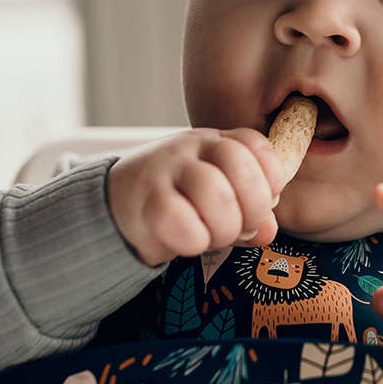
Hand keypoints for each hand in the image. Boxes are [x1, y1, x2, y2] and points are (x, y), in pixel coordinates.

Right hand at [106, 128, 285, 265]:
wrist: (112, 208)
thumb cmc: (175, 203)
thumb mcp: (215, 199)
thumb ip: (247, 211)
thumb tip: (267, 231)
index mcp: (214, 141)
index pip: (255, 144)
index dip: (270, 178)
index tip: (264, 203)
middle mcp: (190, 147)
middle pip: (240, 166)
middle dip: (252, 208)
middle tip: (240, 227)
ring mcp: (166, 170)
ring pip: (215, 194)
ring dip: (224, 228)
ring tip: (211, 237)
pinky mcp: (146, 201)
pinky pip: (183, 223)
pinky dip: (195, 241)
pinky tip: (188, 242)